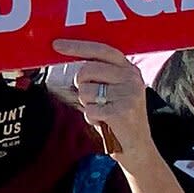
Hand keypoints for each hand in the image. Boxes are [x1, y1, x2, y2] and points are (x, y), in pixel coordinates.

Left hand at [53, 39, 153, 164]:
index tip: (56, 45)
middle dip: (81, 86)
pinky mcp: (122, 112)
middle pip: (86, 71)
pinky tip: (105, 122)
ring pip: (85, 92)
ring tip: (104, 112)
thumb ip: (97, 74)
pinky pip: (89, 110)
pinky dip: (92, 118)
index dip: (77, 46)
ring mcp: (128, 94)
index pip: (101, 50)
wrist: (137, 147)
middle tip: (95, 99)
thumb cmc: (117, 116)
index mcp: (129, 69)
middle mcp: (131, 78)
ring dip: (88, 105)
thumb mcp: (113, 90)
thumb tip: (66, 58)